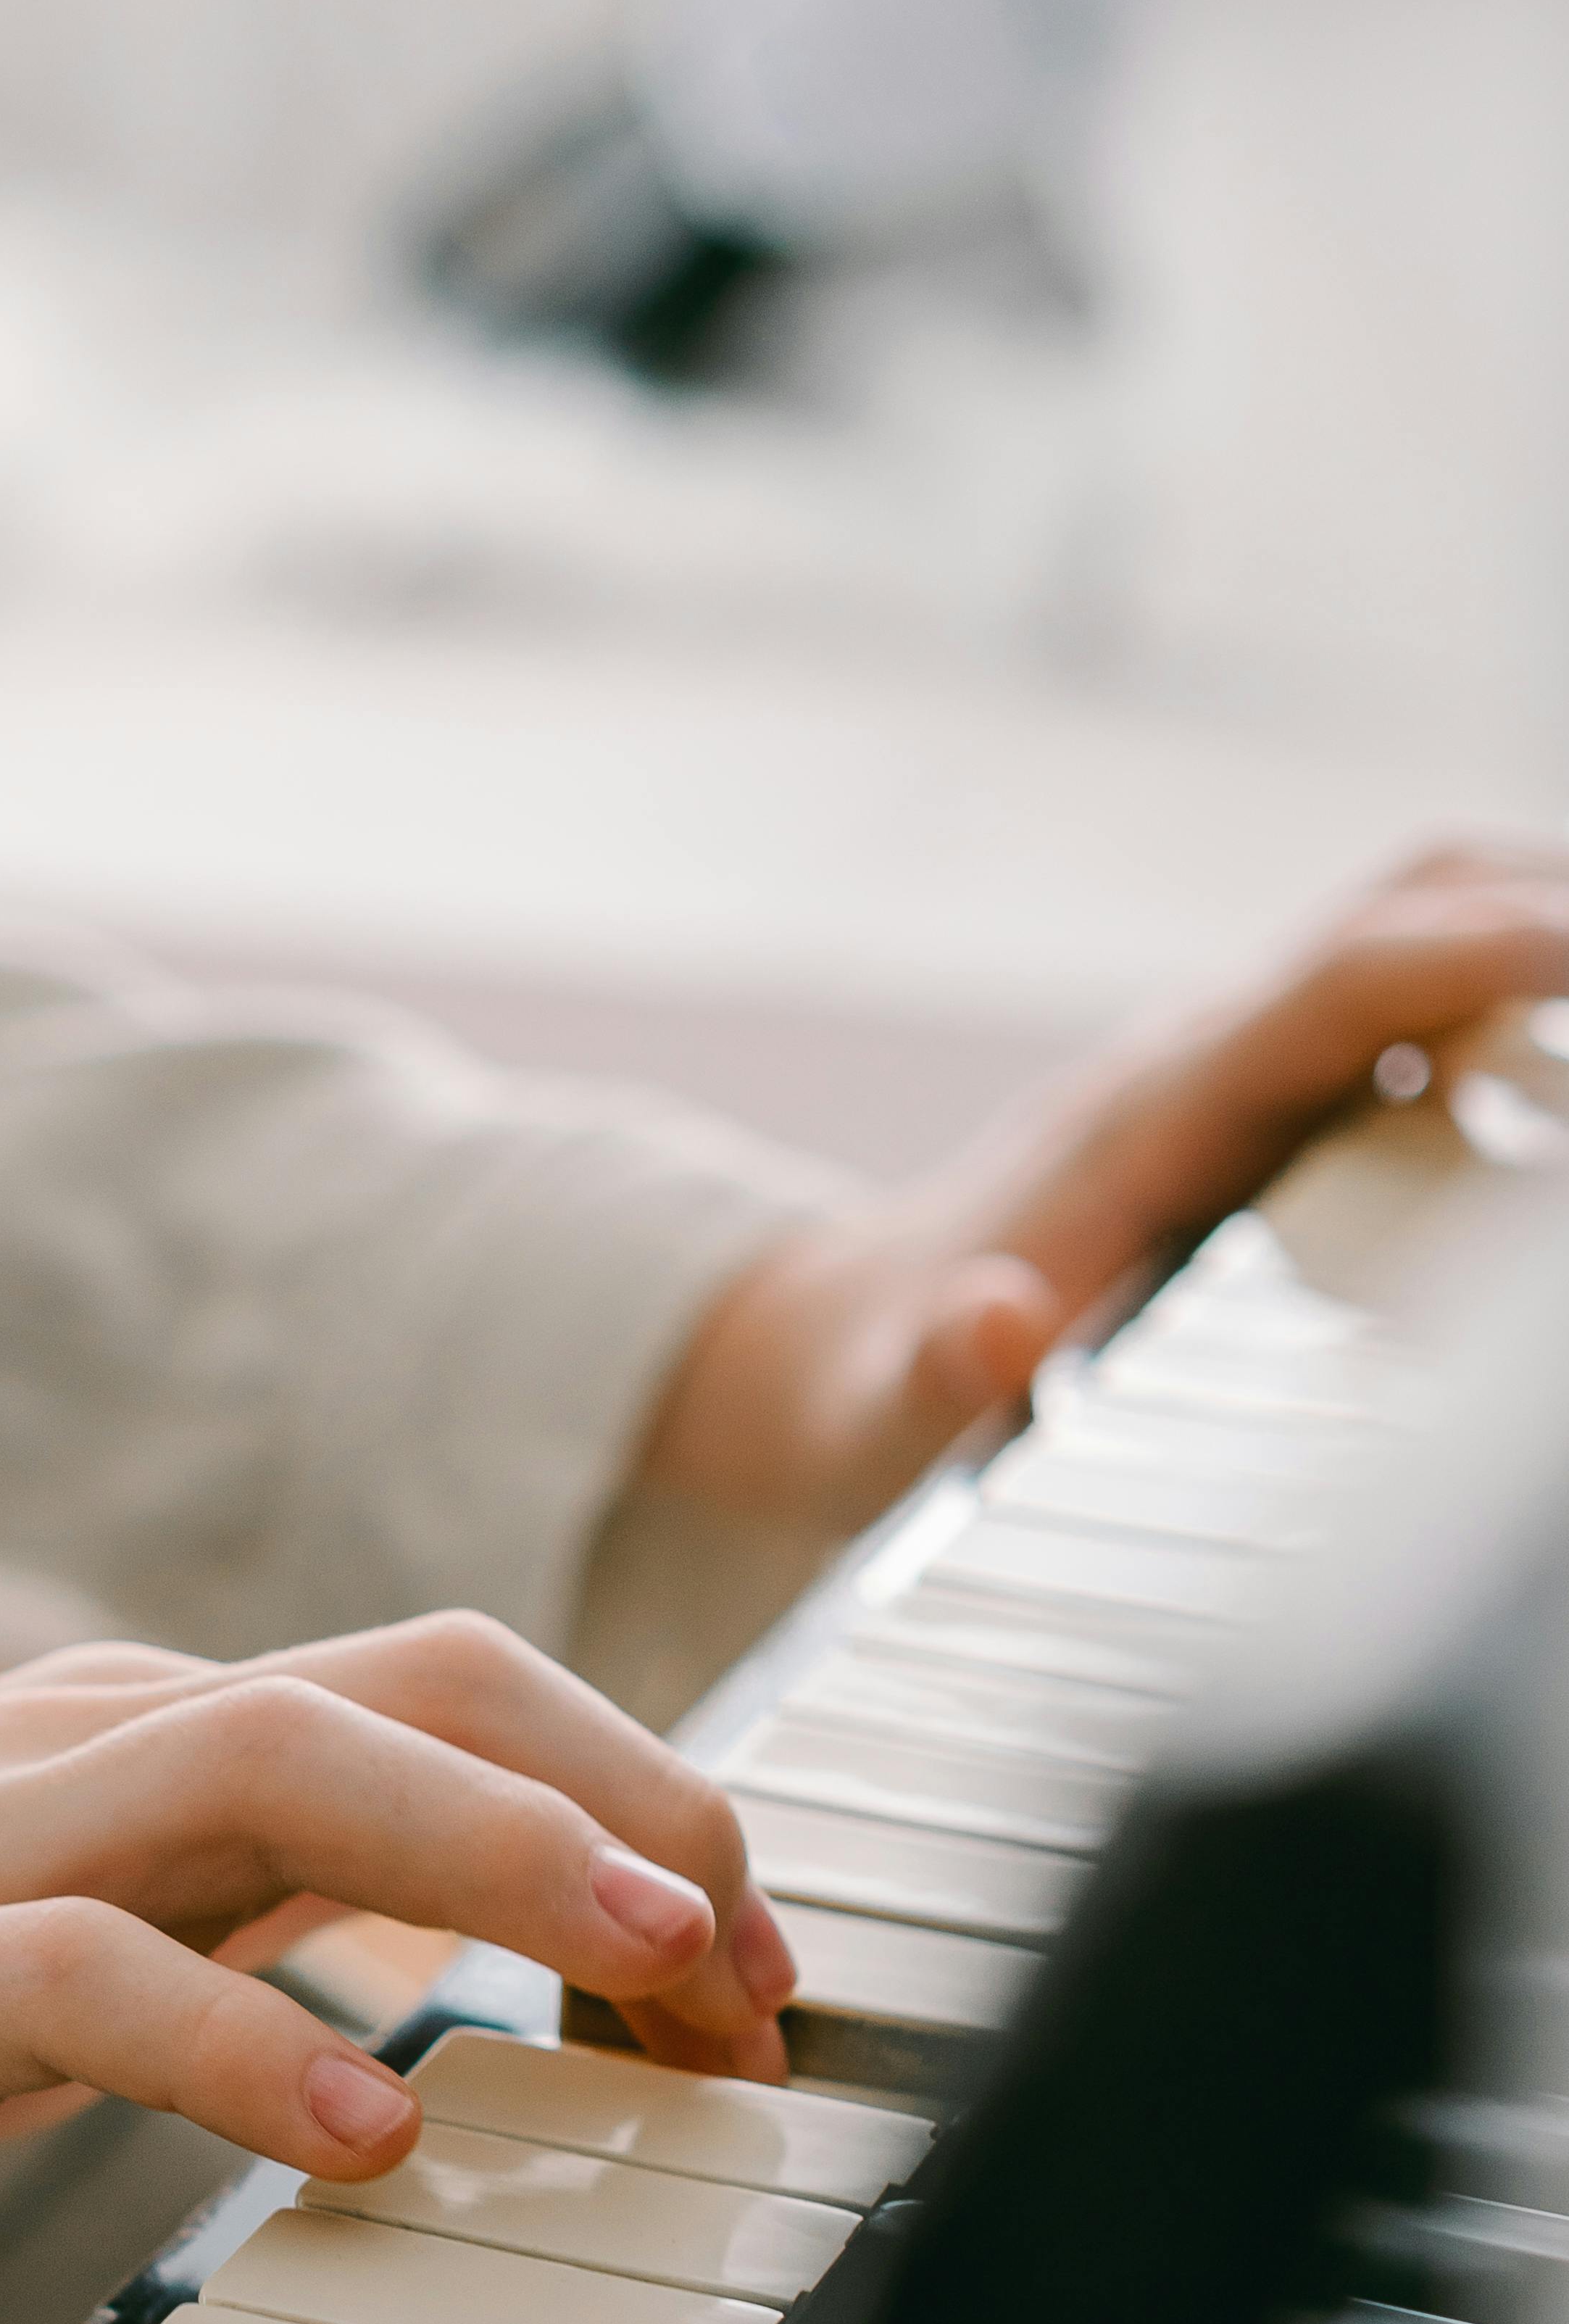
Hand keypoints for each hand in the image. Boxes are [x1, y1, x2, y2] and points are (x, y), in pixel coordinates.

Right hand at [0, 1613, 797, 2310]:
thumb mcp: (53, 1943)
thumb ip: (228, 1923)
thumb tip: (436, 1989)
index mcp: (134, 1734)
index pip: (450, 1692)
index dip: (642, 1796)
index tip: (754, 1968)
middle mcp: (78, 1746)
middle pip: (418, 1681)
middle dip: (633, 1799)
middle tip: (763, 1973)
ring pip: (277, 1763)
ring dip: (500, 1855)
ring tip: (651, 1970)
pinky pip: (80, 1973)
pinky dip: (244, 2036)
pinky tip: (367, 2130)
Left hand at [643, 838, 1568, 1532]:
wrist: (827, 1355)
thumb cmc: (877, 1391)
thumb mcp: (890, 1412)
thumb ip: (945, 1371)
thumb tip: (996, 1324)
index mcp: (1144, 1115)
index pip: (1341, 985)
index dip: (1479, 954)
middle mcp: (1200, 1061)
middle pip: (1404, 913)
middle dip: (1546, 911)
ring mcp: (1235, 1074)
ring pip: (1415, 944)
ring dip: (1533, 944)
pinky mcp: (1258, 1111)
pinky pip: (1407, 1016)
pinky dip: (1509, 1009)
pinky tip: (1563, 1091)